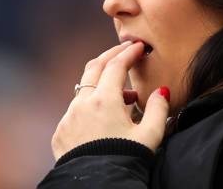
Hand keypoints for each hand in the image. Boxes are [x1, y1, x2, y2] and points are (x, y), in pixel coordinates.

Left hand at [51, 41, 169, 160]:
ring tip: (124, 96)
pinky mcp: (60, 133)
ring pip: (84, 89)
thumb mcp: (150, 135)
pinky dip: (90, 105)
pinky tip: (104, 119)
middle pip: (94, 67)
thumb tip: (162, 92)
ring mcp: (68, 118)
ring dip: (102, 85)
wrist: (96, 186)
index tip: (138, 47)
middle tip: (125, 51)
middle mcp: (82, 103)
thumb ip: (158, 109)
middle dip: (110, 55)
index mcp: (104, 99)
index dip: (128, 53)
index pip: (116, 65)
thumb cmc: (125, 160)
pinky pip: (75, 110)